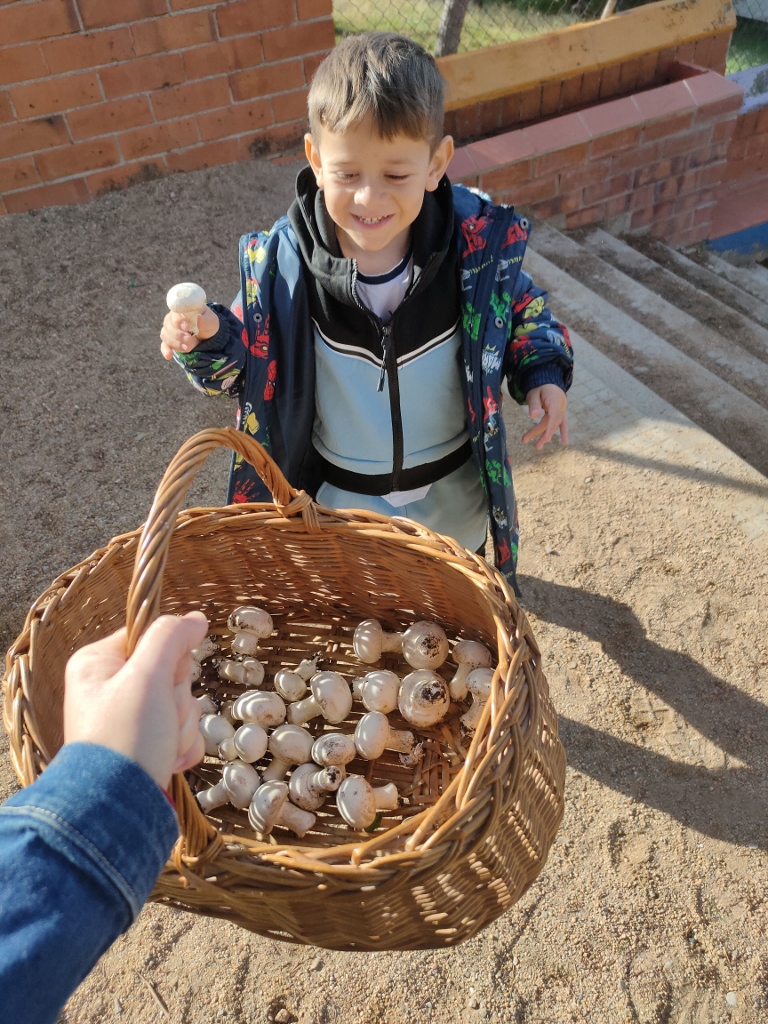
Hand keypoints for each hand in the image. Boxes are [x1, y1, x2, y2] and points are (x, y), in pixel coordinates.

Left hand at [64, 612, 208, 789]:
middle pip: (171, 672)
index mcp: (98, 665)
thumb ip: (171, 638)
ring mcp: (130, 720)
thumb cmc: (125, 738)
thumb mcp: (146, 676)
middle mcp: (111, 689)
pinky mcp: (147, 746)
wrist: (118, 809)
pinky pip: (182, 732)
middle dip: (177, 699)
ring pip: (181, 704)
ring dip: (181, 726)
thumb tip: (195, 618)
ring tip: (160, 747)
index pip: (152, 637)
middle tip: (158, 719)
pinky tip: (166, 760)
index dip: (168, 657)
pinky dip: (182, 747)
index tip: (159, 679)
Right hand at [160, 306, 218, 360]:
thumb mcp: (210, 320)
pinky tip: (168, 356)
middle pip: (168, 325)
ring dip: (175, 343)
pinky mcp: (170, 342)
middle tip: (189, 339)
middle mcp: (172, 319)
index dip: (179, 321)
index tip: (187, 327)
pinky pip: (164, 345)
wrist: (208, 334)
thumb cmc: (208, 322)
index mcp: (181, 310)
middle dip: (178, 334)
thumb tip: (199, 317)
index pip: (175, 313)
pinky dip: (165, 350)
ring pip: (165, 336)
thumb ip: (205, 319)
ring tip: (188, 348)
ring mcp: (170, 331)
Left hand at [522, 384, 568, 449]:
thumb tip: (533, 416)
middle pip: (552, 422)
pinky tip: (565, 441)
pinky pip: (561, 423)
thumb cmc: (539, 387)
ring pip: (555, 424)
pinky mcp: (561, 412)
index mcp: (554, 400)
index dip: (551, 428)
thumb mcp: (533, 393)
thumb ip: (534, 404)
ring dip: (547, 435)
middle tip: (528, 442)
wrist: (548, 381)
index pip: (554, 416)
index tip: (546, 439)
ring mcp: (562, 409)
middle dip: (542, 434)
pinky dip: (562, 431)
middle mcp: (561, 406)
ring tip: (537, 447)